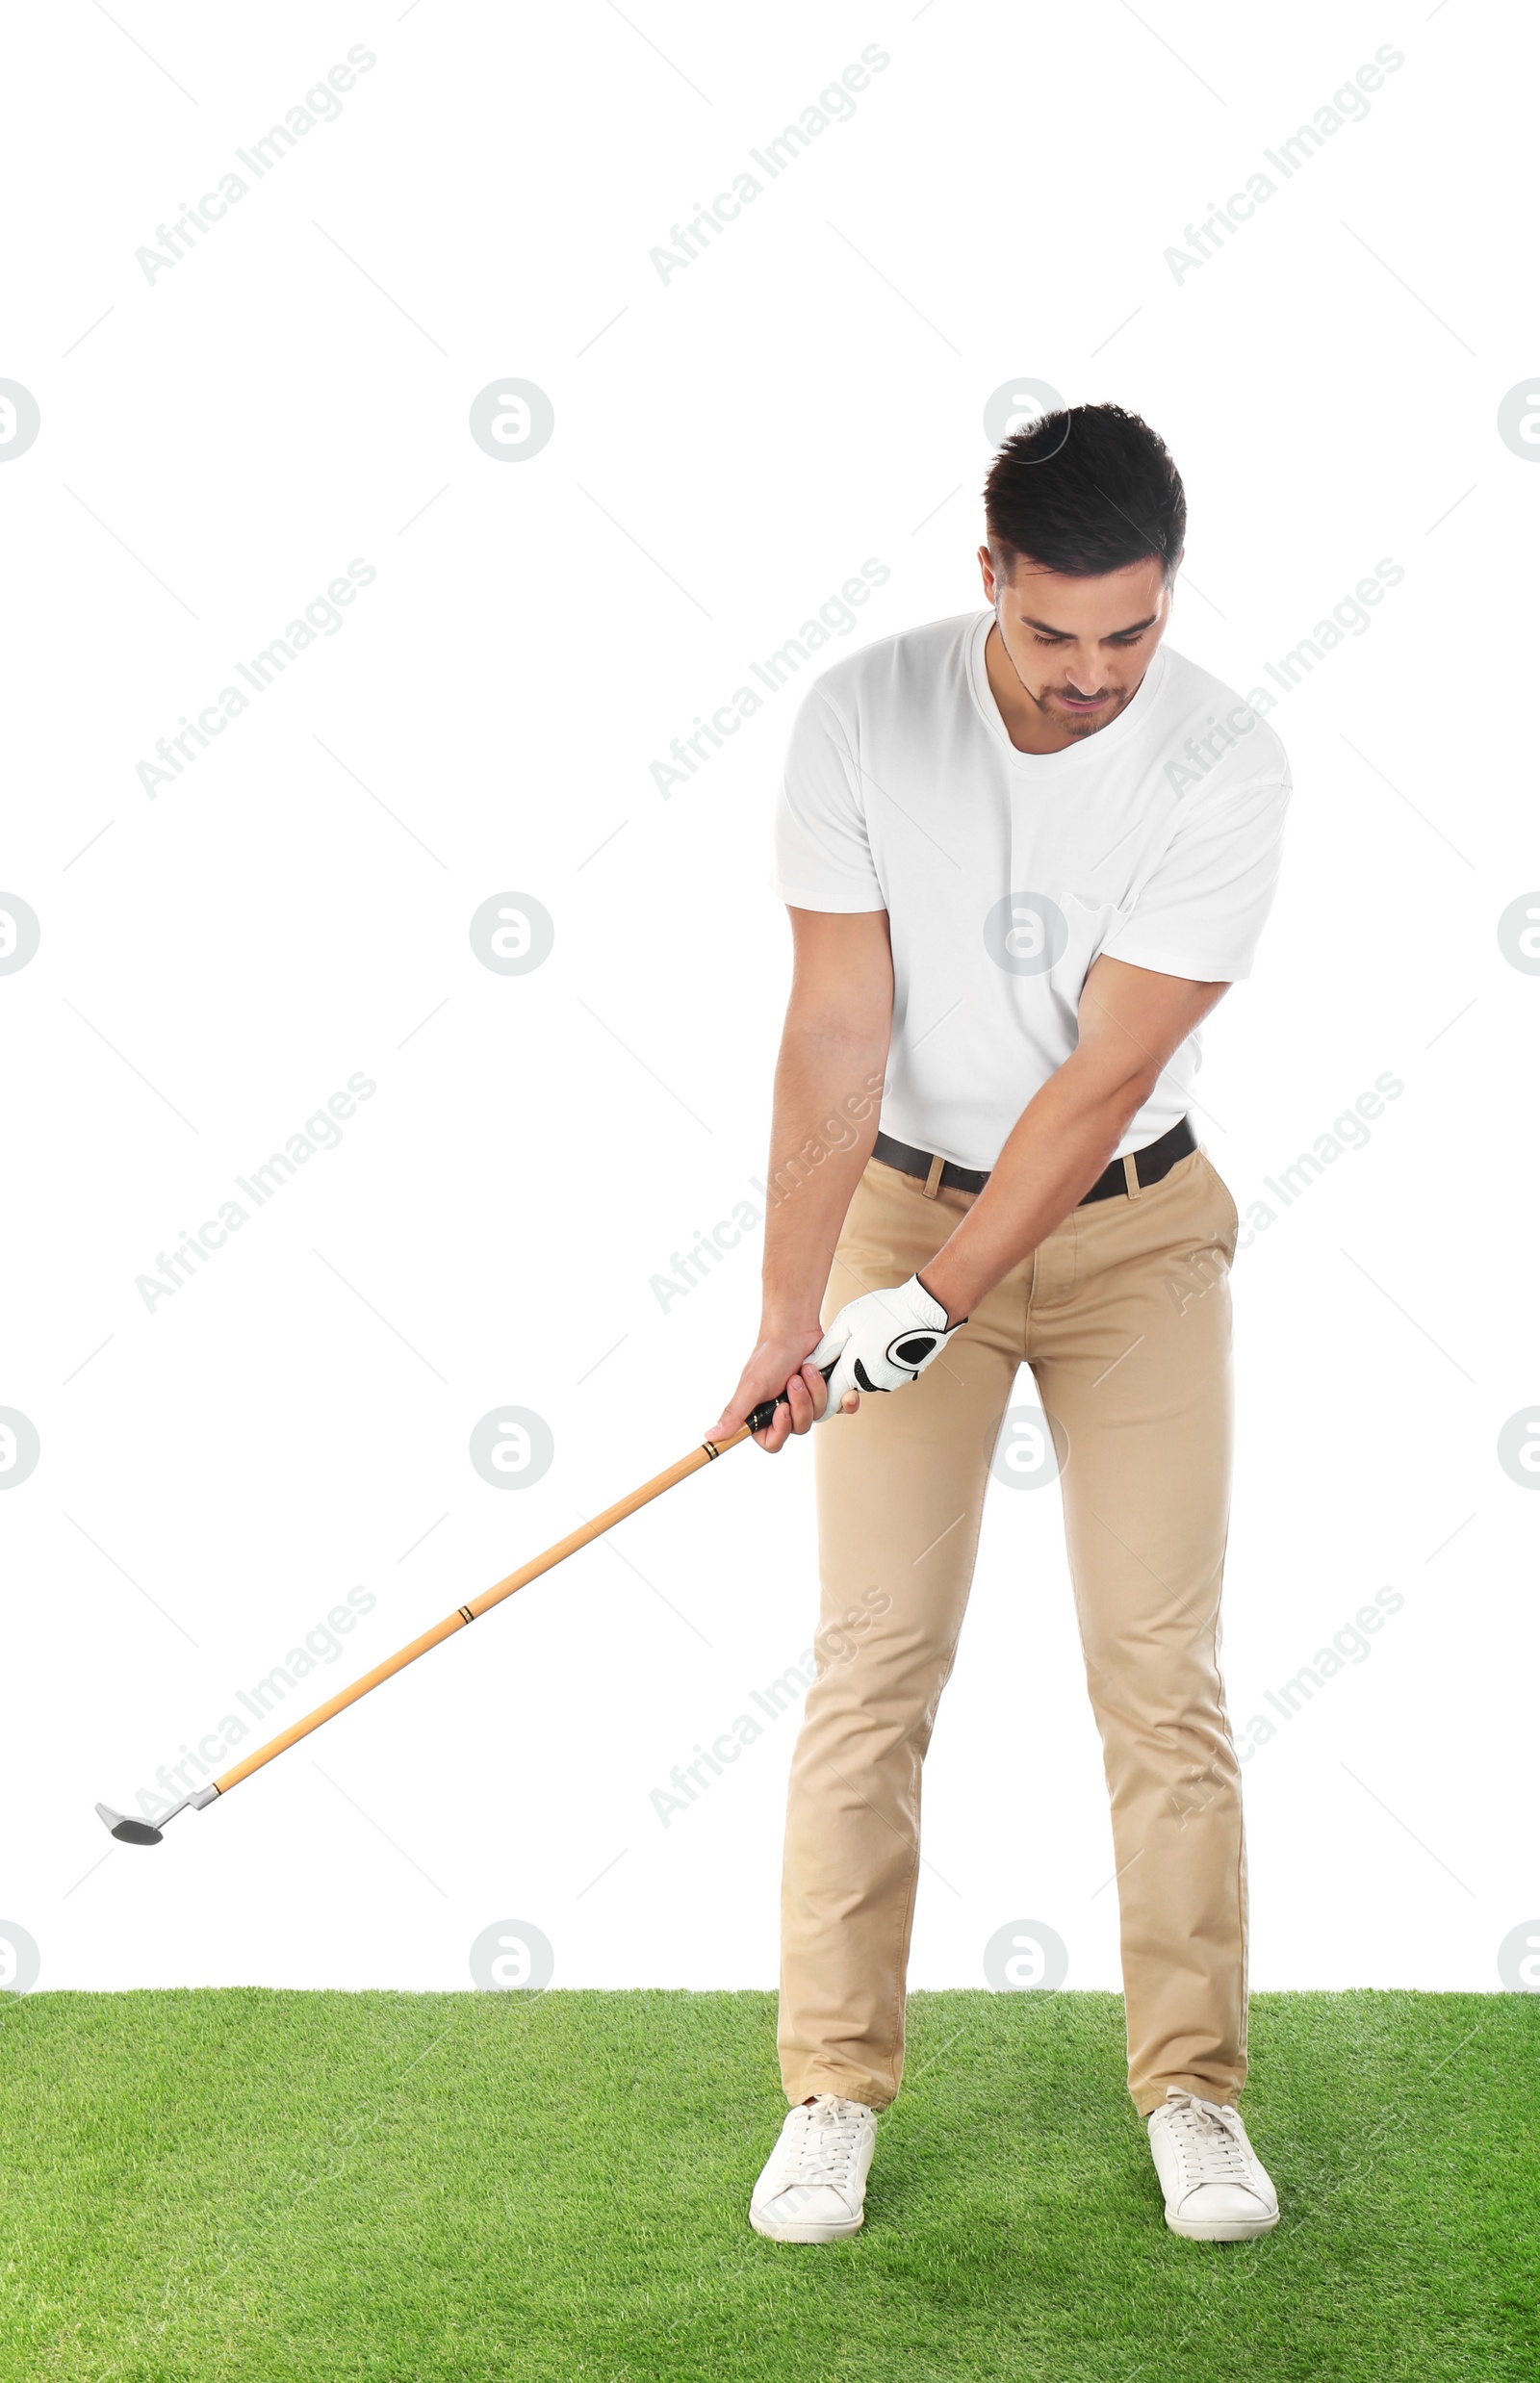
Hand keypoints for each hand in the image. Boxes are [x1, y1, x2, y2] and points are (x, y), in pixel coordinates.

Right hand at [704, 1329, 858, 1453]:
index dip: (781, 1429)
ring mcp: (806, 1403)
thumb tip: (711, 1436)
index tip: (783, 1408)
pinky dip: (839, 1396)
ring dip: (814, 1390)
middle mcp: (784, 1412)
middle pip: (799, 1428)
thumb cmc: (770, 1355)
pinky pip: (838, 1408)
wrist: (795, 1329)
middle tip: (793, 1380)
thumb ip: (734, 1414)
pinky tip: (831, 1380)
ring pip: (818, 1415)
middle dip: (800, 1403)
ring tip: (805, 1369)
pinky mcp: (825, 1393)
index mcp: (763, 1415)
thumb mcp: (750, 1386)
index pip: (773, 1442)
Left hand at [810, 1274, 963, 1416]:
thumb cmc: (884, 1311)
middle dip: (839, 1373)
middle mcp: (873, 1384)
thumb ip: (826, 1348)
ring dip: (859, 1365)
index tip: (816, 1374)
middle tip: (843, 1345)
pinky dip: (876, 1363)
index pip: (829, 1402)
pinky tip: (882, 1340)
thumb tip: (810, 1365)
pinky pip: (881, 1375)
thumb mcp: (847, 1321)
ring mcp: (890, 1382)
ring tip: (866, 1336)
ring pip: (864, 1380)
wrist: (927, 1310)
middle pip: (846, 1388)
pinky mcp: (904, 1377)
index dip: (819, 1393)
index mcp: (854, 1371)